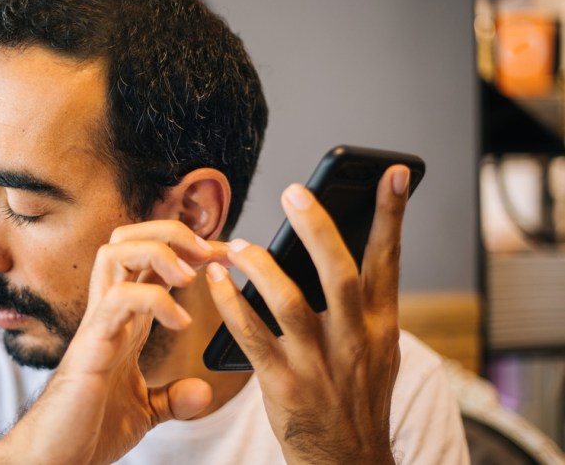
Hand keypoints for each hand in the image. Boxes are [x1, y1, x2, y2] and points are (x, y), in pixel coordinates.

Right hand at [0, 221, 220, 464]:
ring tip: (190, 277)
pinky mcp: (91, 344)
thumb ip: (172, 397)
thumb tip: (201, 390)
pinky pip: (120, 298)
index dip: (187, 249)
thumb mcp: (144, 411)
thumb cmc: (89, 429)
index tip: (223, 256)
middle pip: (127, 238)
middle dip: (170, 232)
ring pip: (115, 252)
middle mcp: (109, 312)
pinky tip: (179, 322)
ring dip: (160, 252)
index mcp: (124, 320)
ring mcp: (98, 323)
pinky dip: (156, 299)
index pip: (149, 260)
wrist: (56, 459)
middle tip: (208, 253)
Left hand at [205, 165, 410, 464]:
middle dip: (317, 229)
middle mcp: (354, 341)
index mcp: (381, 327)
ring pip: (288, 301)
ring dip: (260, 266)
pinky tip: (217, 282)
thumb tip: (343, 253)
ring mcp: (318, 364)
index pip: (389, 261)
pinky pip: (251, 336)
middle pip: (338, 273)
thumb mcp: (379, 352)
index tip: (392, 173)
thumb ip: (364, 307)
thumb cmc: (358, 399)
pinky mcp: (284, 385)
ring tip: (238, 244)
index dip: (391, 216)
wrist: (349, 462)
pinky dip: (231, 304)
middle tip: (295, 191)